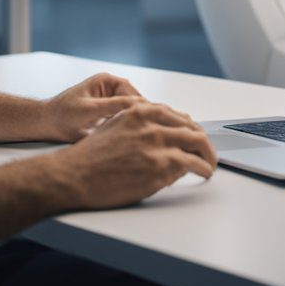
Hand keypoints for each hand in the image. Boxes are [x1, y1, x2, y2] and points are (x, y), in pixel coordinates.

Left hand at [42, 72, 144, 142]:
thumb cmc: (62, 115)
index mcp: (108, 81)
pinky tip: (128, 140)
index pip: (135, 95)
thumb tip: (137, 106)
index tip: (150, 127)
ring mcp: (112, 101)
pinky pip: (126, 121)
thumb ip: (112, 106)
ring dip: (136, 125)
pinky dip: (129, 129)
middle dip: (142, 119)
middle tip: (147, 137)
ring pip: (133, 114)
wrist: (48, 124)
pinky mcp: (110, 115)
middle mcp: (113, 88)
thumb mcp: (89, 110)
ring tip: (140, 139)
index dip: (144, 112)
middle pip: (138, 105)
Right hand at [45, 102, 217, 209]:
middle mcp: (151, 123)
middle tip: (208, 151)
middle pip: (191, 127)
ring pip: (197, 143)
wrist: (74, 175)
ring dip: (208, 154)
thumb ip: (139, 127)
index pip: (177, 115)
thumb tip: (161, 135)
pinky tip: (204, 173)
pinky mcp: (159, 165)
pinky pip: (192, 164)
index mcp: (139, 110)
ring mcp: (157, 143)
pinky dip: (203, 168)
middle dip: (203, 141)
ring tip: (210, 164)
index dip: (190, 127)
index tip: (195, 136)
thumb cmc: (89, 156)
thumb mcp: (114, 127)